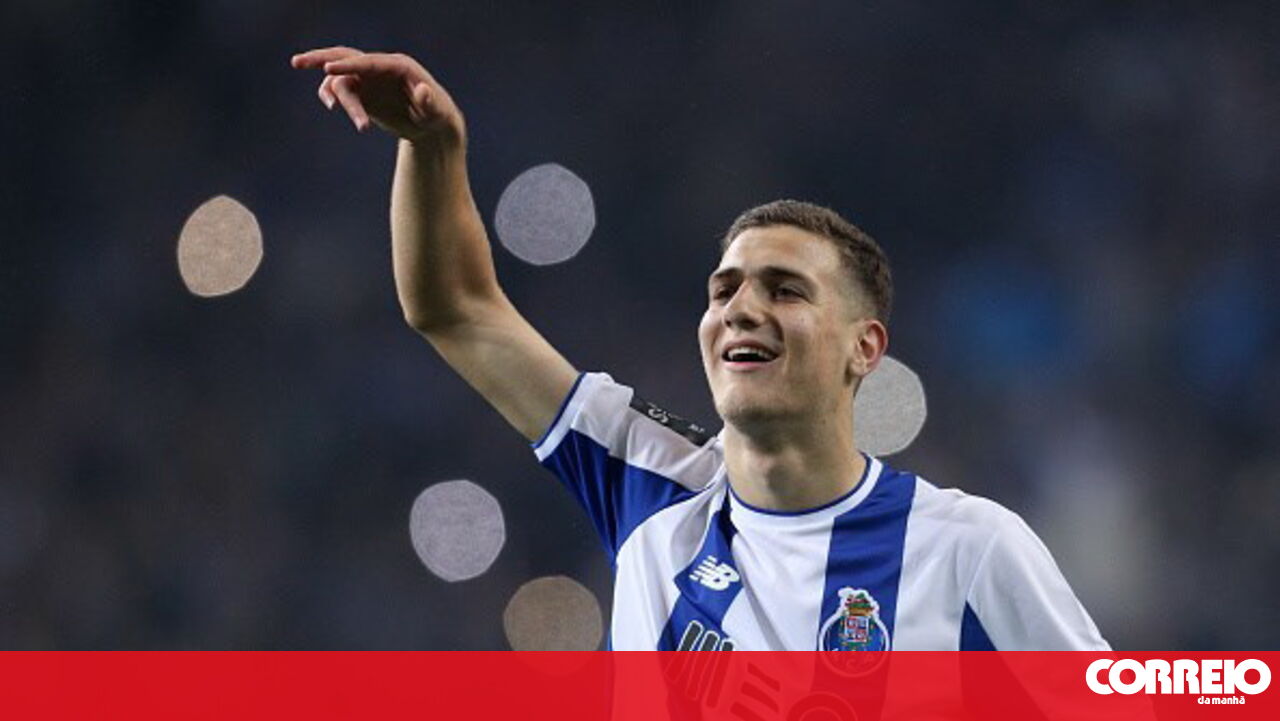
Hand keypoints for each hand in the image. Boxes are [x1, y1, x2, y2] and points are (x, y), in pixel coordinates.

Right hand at [291, 46, 465, 148]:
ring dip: (339, 100)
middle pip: (346, 57)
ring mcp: (369, 79)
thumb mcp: (436, 111)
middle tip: (297, 62)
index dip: (349, 65)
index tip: (328, 68)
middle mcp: (379, 68)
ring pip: (342, 80)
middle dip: (321, 58)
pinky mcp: (363, 92)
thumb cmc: (436, 114)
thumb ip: (429, 101)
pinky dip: (332, 97)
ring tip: (363, 126)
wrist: (431, 124)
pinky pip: (340, 90)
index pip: (368, 62)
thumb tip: (423, 91)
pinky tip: (332, 106)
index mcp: (398, 66)